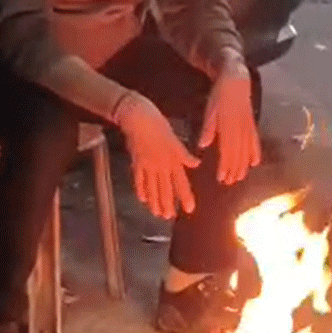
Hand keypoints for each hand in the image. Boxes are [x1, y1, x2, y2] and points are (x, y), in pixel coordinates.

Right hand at [116, 92, 200, 219]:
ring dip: (154, 201)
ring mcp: (146, 164)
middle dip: (167, 203)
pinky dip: (140, 189)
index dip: (185, 196)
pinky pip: (138, 178)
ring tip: (157, 213)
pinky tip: (142, 198)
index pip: (180, 181)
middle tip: (168, 217)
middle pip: (164, 188)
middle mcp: (159, 165)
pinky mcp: (136, 161)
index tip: (189, 208)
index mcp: (171, 158)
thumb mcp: (174, 138)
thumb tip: (196, 164)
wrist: (136, 115)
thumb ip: (183, 154)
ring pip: (151, 186)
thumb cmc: (157, 123)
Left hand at [198, 54, 260, 184]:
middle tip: (230, 183)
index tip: (221, 178)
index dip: (225, 165)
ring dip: (244, 165)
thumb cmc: (220, 94)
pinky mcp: (252, 123)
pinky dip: (256, 152)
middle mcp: (240, 128)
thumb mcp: (211, 109)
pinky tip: (256, 162)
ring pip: (246, 149)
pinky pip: (255, 140)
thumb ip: (209, 128)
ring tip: (240, 177)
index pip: (226, 150)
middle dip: (234, 169)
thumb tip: (202, 145)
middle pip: (238, 153)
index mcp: (228, 125)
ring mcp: (248, 126)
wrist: (236, 78)